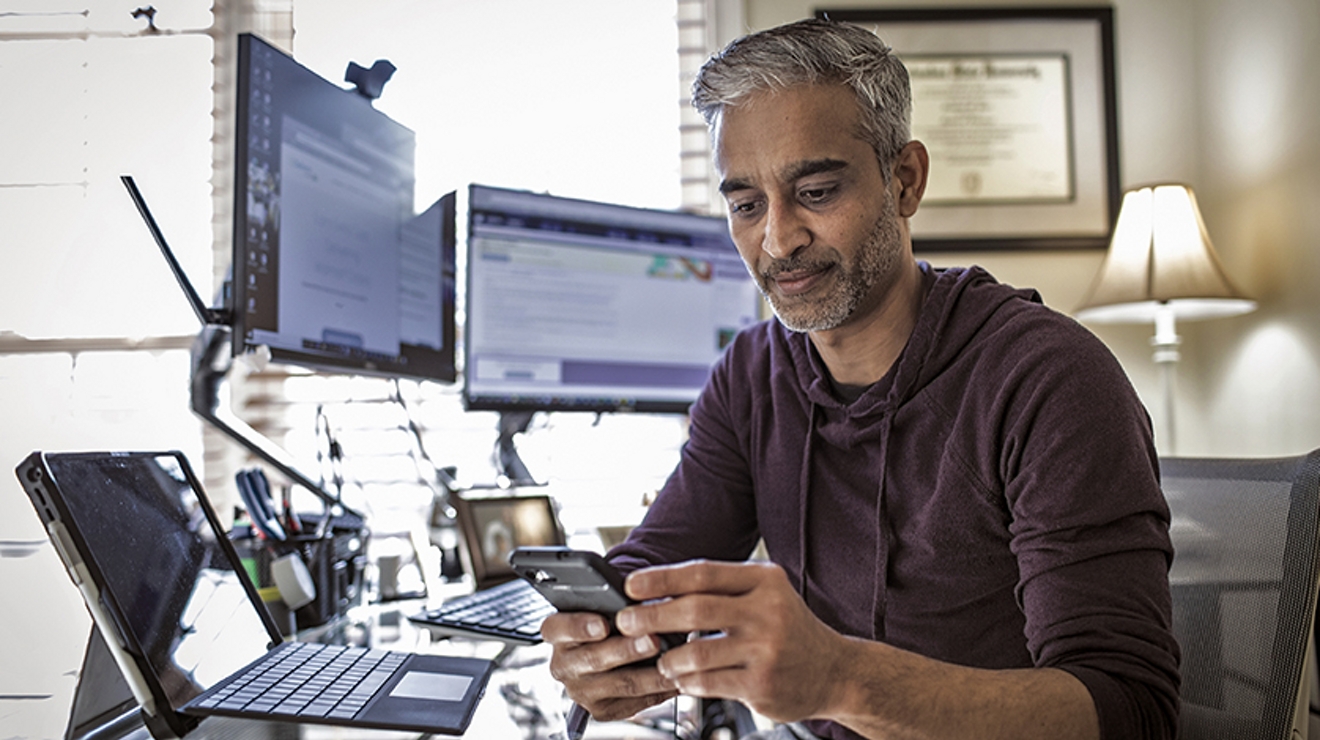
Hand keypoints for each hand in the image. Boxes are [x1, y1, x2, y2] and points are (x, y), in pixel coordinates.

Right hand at [539, 610, 679, 720]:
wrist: (610, 652)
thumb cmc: (609, 618)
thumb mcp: (604, 604)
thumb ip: (615, 602)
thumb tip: (642, 598)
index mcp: (557, 632)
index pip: (557, 628)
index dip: (579, 626)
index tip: (603, 624)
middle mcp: (563, 664)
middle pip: (593, 659)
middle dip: (626, 650)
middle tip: (653, 640)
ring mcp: (581, 691)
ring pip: (619, 684)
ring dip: (650, 674)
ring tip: (673, 662)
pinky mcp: (602, 710)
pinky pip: (634, 702)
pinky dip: (659, 690)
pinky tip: (676, 677)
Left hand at [617, 560, 846, 722]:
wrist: (835, 671)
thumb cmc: (789, 628)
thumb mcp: (765, 595)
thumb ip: (721, 591)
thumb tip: (658, 591)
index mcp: (765, 580)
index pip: (703, 573)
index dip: (661, 578)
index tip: (630, 585)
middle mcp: (768, 611)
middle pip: (695, 610)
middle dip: (651, 616)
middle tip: (626, 622)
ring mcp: (767, 650)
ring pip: (697, 653)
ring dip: (668, 657)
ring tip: (662, 659)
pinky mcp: (762, 685)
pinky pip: (708, 683)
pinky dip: (687, 681)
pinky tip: (683, 678)